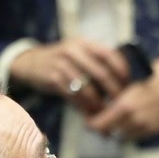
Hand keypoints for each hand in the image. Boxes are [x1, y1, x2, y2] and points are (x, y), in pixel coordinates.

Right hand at [10, 38, 129, 113]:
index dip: (122, 71)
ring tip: (106, 113)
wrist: (30, 63)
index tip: (129, 85)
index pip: (110, 55)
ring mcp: (62, 64)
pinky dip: (83, 107)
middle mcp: (74, 50)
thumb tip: (123, 83)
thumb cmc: (62, 61)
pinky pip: (74, 96)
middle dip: (114, 92)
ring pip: (88, 88)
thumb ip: (97, 63)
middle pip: (102, 73)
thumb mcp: (78, 53)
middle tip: (121, 105)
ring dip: (99, 104)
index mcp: (85, 43)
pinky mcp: (53, 78)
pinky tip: (89, 114)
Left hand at [86, 50, 158, 139]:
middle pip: (107, 133)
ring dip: (115, 128)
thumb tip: (93, 101)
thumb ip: (110, 93)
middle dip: (101, 125)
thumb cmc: (152, 72)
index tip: (88, 114)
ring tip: (114, 116)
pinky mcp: (153, 130)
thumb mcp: (127, 78)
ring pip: (120, 135)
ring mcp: (145, 127)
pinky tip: (129, 116)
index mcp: (125, 106)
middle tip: (98, 116)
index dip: (90, 121)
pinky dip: (128, 128)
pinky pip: (133, 135)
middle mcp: (134, 120)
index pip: (97, 125)